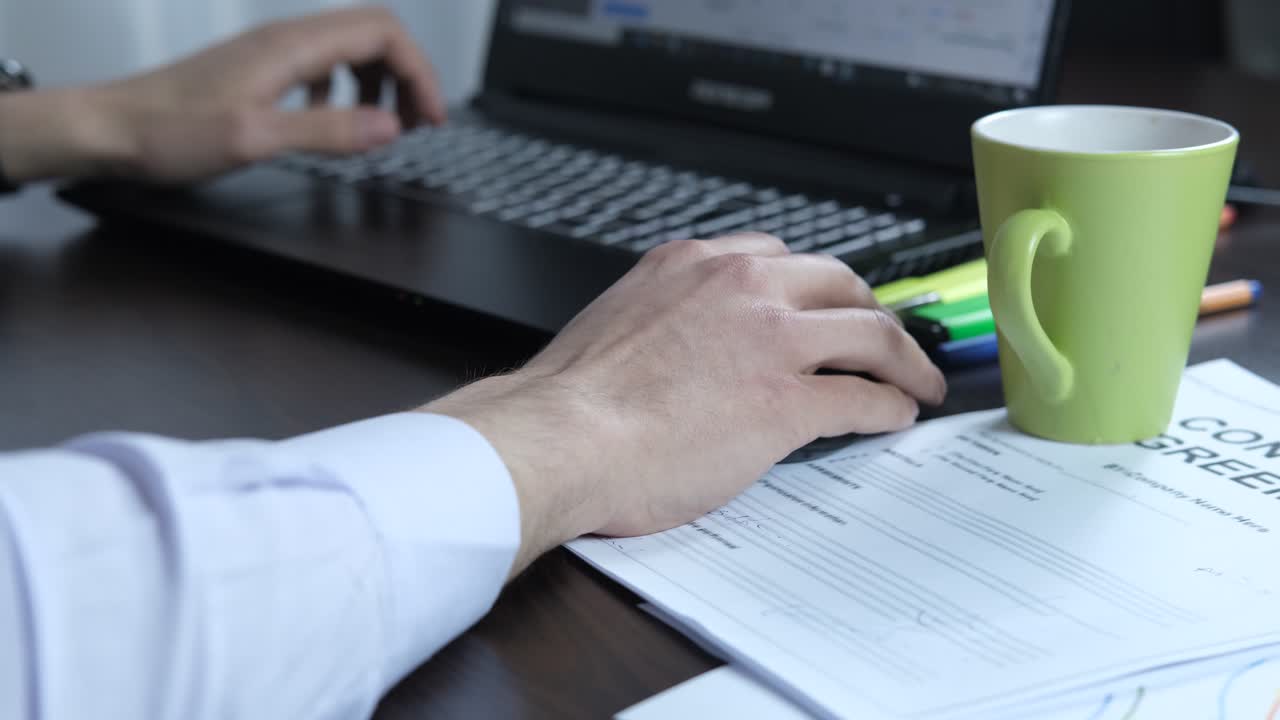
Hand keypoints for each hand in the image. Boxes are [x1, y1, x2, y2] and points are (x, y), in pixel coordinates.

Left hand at [0, 6, 443, 182]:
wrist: (107, 128)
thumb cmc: (166, 132)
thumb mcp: (255, 139)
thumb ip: (328, 131)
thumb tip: (388, 127)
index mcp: (291, 47)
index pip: (384, 33)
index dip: (421, 73)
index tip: (432, 119)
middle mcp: (284, 40)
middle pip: (375, 35)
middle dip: (409, 77)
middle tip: (419, 125)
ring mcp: (271, 52)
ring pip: (350, 49)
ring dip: (380, 85)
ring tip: (383, 128)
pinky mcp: (259, 70)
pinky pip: (321, 67)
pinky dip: (343, 93)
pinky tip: (327, 124)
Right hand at [425, 235, 946, 575]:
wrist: (558, 438)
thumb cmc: (570, 400)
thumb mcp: (620, 323)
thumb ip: (669, 319)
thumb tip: (688, 351)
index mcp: (692, 264)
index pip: (778, 256)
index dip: (813, 286)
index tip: (825, 304)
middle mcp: (739, 286)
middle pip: (839, 283)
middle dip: (871, 311)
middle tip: (886, 337)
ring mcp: (770, 339)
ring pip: (869, 332)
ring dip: (904, 358)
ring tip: (918, 380)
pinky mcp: (788, 399)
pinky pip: (861, 396)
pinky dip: (890, 405)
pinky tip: (896, 417)